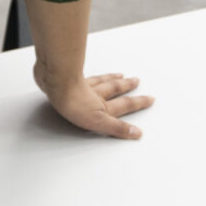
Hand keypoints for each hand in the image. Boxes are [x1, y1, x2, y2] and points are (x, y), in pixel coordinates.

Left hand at [37, 66, 152, 138]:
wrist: (56, 83)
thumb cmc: (72, 102)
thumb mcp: (98, 122)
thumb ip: (116, 128)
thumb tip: (136, 133)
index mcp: (102, 106)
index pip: (124, 105)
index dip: (138, 103)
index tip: (149, 99)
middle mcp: (95, 94)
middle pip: (115, 89)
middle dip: (127, 86)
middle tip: (136, 81)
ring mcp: (82, 85)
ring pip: (101, 80)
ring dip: (111, 78)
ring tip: (119, 75)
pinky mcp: (68, 79)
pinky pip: (84, 75)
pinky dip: (90, 74)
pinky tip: (85, 71)